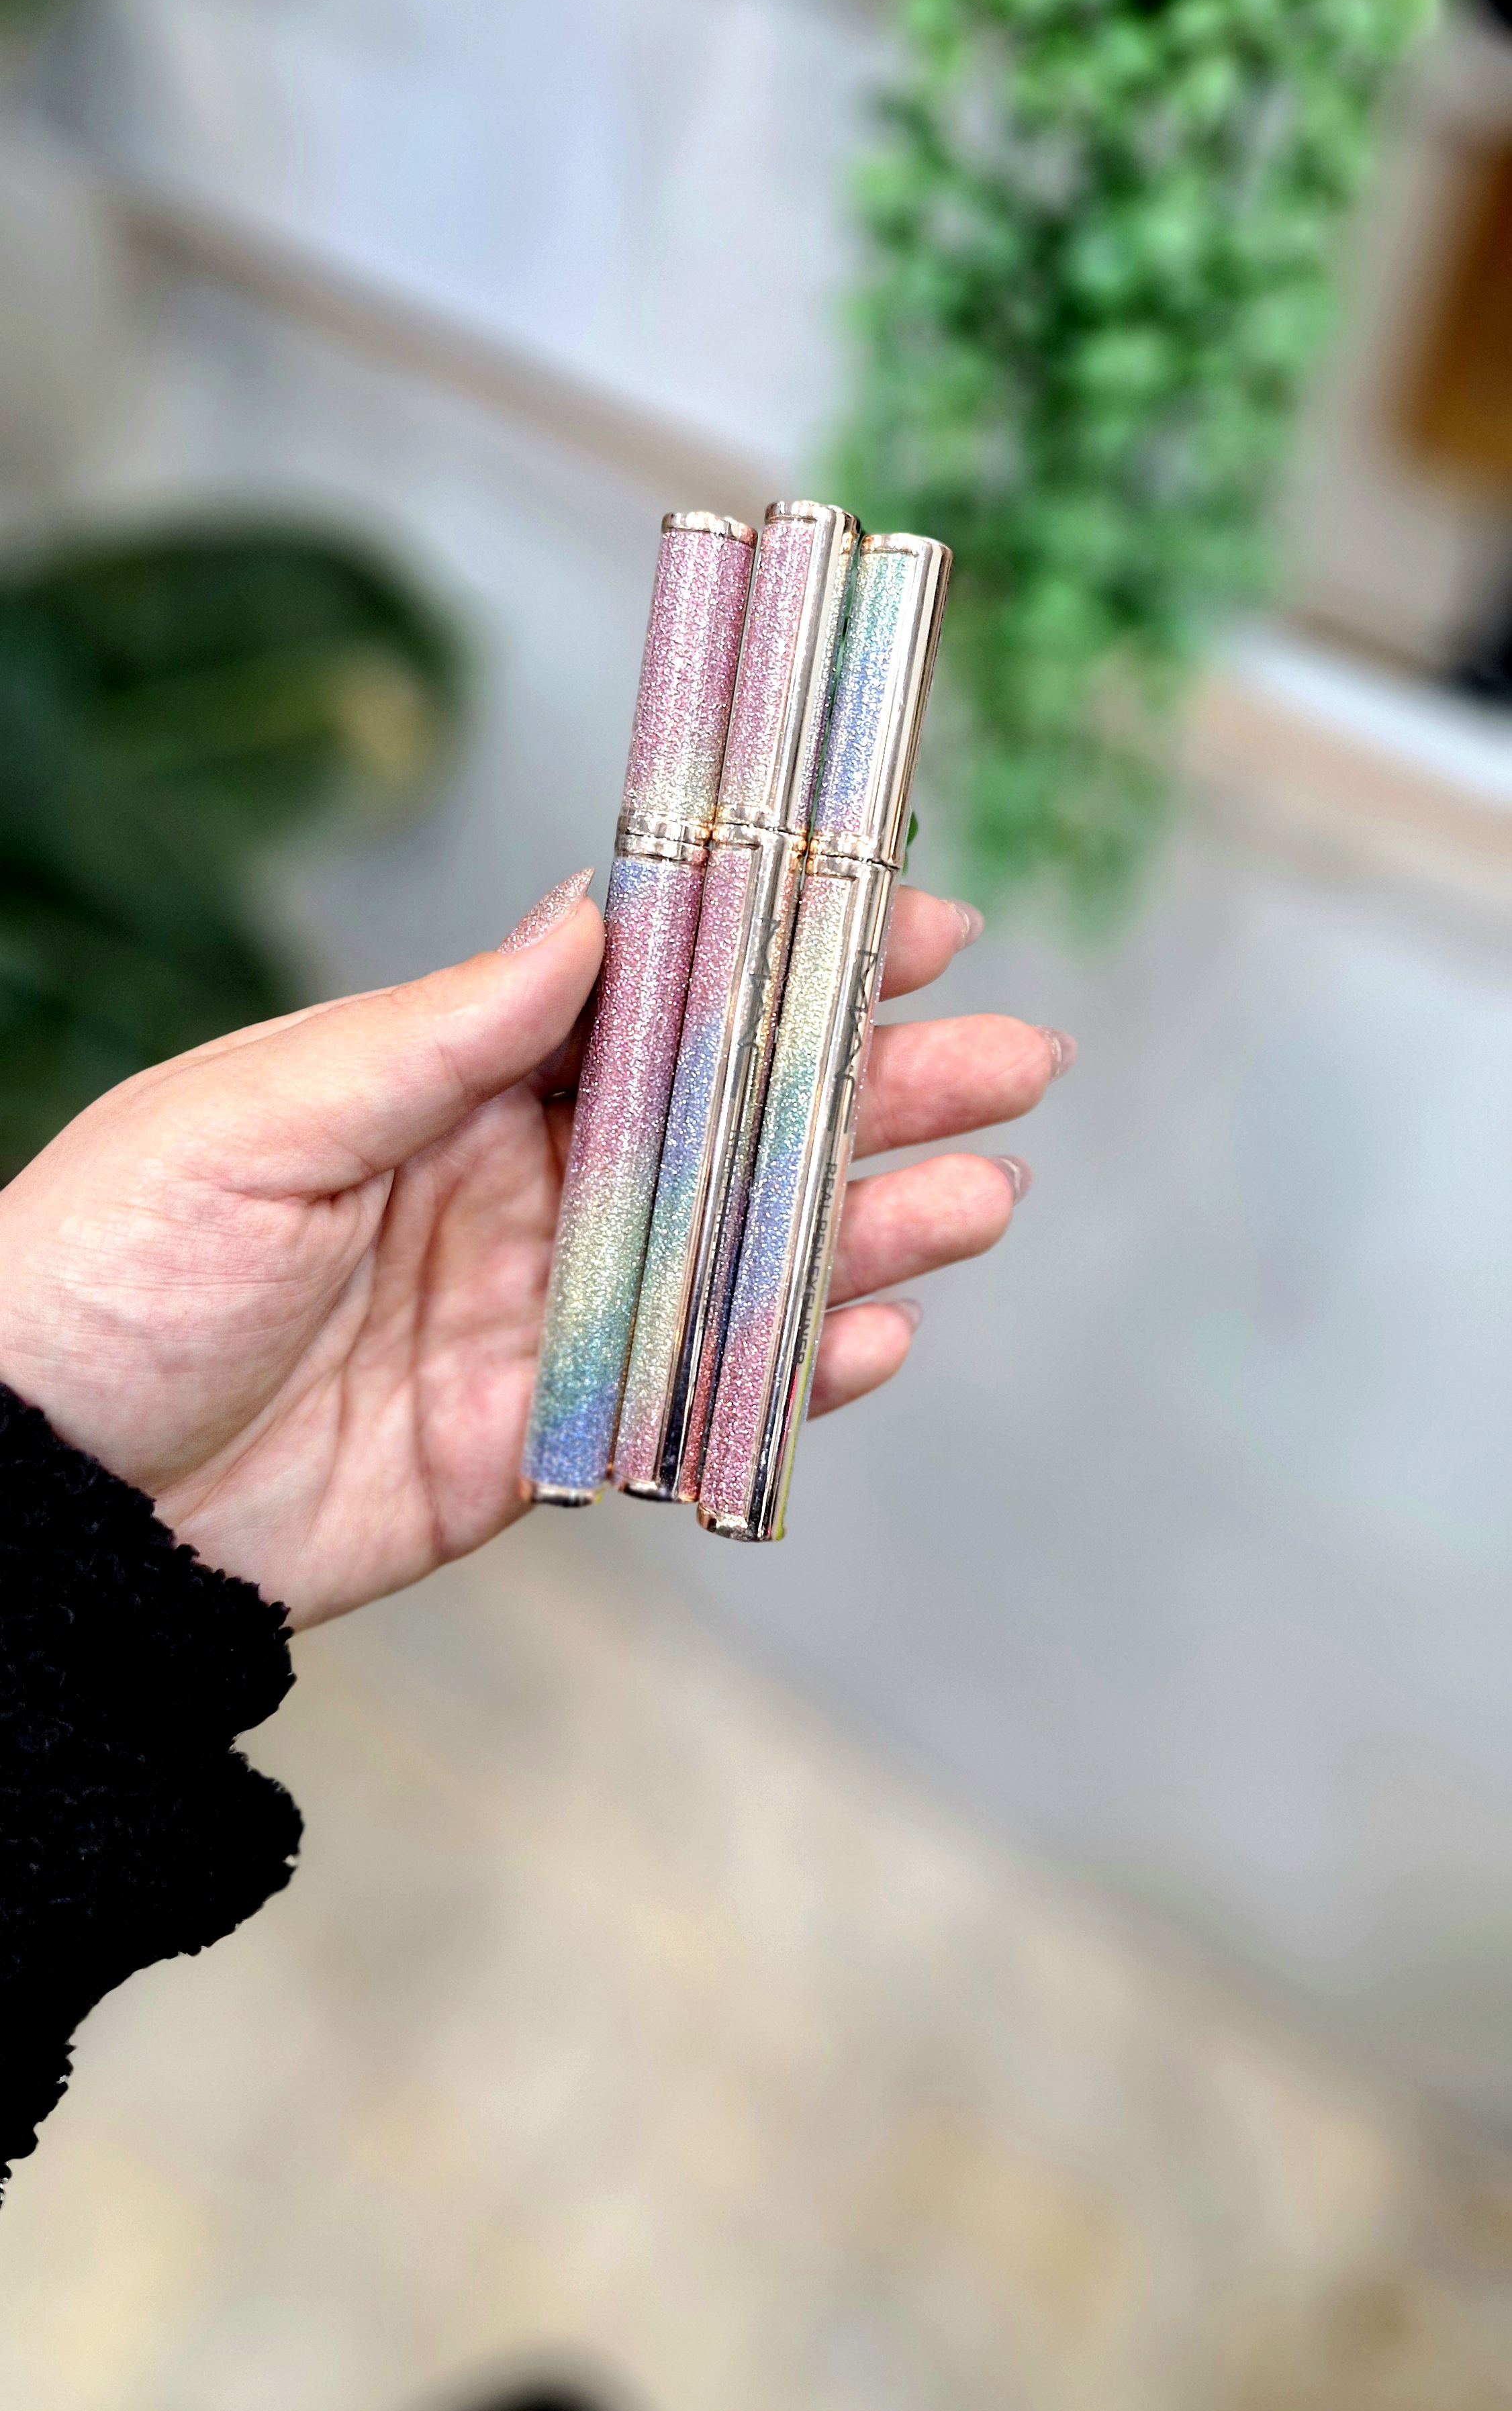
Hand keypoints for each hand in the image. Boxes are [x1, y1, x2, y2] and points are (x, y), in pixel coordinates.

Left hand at [0, 876, 1071, 1625]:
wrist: (37, 1497)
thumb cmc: (111, 1264)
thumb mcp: (265, 1113)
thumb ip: (447, 1031)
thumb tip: (595, 917)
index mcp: (453, 1082)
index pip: (655, 1000)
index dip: (781, 957)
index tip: (905, 914)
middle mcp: (518, 1188)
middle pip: (731, 1124)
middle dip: (871, 1086)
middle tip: (1012, 1056)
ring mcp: (537, 1319)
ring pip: (737, 1262)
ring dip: (864, 1224)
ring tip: (984, 1194)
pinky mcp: (535, 1450)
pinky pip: (687, 1405)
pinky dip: (786, 1375)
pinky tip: (876, 1335)